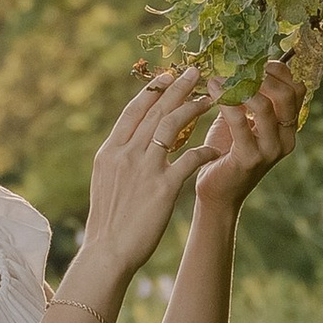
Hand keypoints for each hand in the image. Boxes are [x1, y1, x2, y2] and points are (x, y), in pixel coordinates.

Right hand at [82, 68, 221, 277]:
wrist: (108, 251)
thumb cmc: (109, 220)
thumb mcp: (107, 180)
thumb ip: (120, 158)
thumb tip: (132, 141)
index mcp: (110, 151)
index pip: (133, 111)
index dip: (152, 90)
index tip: (168, 75)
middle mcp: (125, 154)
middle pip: (155, 111)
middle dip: (177, 88)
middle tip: (195, 71)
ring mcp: (143, 169)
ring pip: (171, 126)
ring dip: (193, 108)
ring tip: (211, 99)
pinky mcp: (162, 188)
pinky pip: (188, 160)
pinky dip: (203, 151)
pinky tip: (215, 149)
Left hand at [188, 61, 302, 221]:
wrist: (216, 193)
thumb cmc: (225, 152)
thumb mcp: (241, 121)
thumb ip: (247, 98)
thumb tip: (241, 66)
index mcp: (287, 128)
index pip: (297, 90)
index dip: (279, 71)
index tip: (256, 61)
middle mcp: (285, 139)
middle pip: (287, 95)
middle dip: (263, 76)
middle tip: (239, 68)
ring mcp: (270, 150)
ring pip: (265, 106)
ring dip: (240, 86)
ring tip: (220, 78)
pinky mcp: (249, 159)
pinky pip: (239, 122)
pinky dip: (226, 101)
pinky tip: (213, 90)